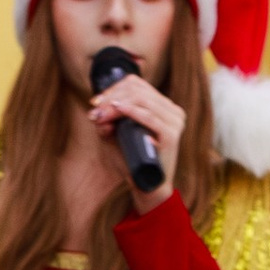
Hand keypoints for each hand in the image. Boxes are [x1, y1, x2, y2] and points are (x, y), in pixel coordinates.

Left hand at [88, 65, 185, 209]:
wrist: (146, 185)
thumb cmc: (132, 159)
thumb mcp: (115, 134)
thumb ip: (106, 120)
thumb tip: (97, 111)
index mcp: (164, 107)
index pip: (137, 84)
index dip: (114, 88)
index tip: (97, 102)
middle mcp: (173, 111)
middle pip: (137, 89)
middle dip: (112, 98)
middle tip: (95, 111)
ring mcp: (174, 122)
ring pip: (142, 99)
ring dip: (116, 105)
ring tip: (101, 116)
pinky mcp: (171, 135)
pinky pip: (150, 116)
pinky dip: (131, 112)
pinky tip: (117, 111)